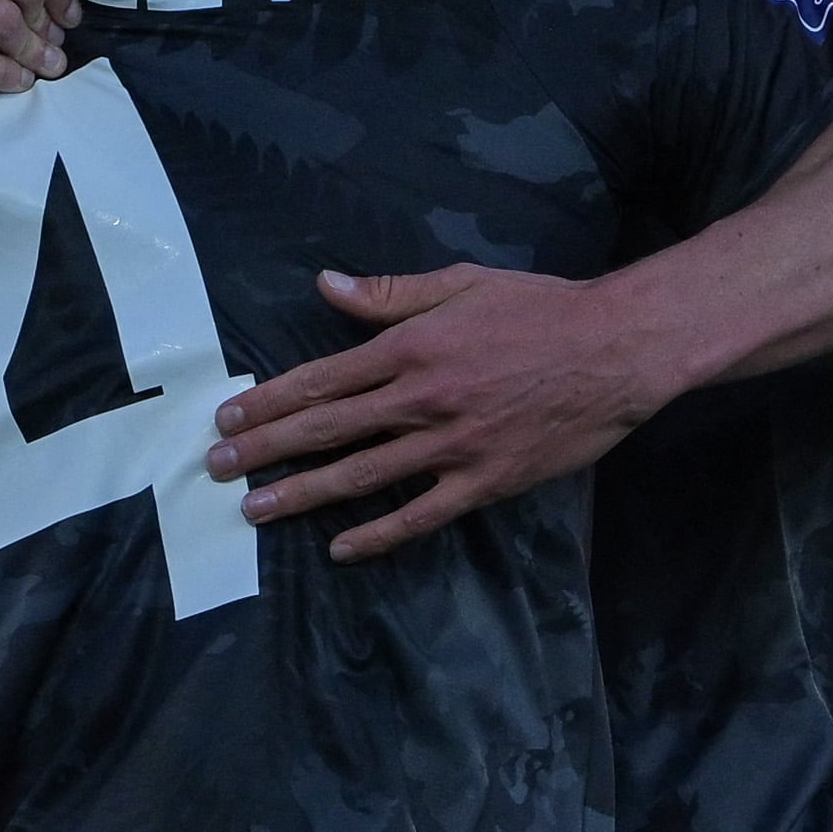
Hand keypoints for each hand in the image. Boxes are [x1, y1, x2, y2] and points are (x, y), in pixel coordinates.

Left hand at [201, 265, 675, 561]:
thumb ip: (391, 294)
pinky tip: (342, 548)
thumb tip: (328, 285)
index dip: (270, 402)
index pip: (322, 380)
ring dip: (303, 494)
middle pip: (327, 430)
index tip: (230, 420)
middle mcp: (420, 399)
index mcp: (410, 348)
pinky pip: (421, 515)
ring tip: (257, 510)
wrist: (615, 349)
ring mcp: (451, 446)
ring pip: (362, 476)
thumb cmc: (539, 309)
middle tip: (218, 470)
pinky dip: (379, 534)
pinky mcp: (484, 482)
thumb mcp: (462, 283)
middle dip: (266, 451)